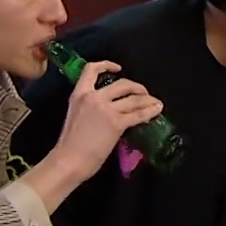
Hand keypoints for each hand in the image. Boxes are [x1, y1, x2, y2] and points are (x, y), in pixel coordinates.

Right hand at [57, 61, 163, 179]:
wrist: (69, 160)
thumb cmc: (70, 145)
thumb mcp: (76, 116)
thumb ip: (90, 108)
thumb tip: (108, 109)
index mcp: (79, 95)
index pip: (91, 70)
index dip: (107, 65)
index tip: (118, 68)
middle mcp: (93, 97)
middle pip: (122, 84)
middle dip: (136, 87)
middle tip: (143, 93)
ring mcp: (106, 109)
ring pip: (134, 99)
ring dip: (148, 100)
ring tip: (155, 103)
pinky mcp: (116, 123)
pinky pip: (138, 114)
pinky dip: (150, 111)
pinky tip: (156, 111)